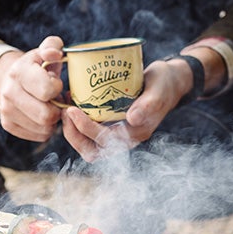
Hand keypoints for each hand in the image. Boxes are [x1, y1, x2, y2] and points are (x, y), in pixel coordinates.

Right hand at [0, 36, 66, 141]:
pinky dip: (46, 128)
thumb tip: (55, 54)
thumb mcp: (44, 51)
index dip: (57, 88)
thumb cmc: (35, 66)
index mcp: (19, 72)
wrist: (9, 80)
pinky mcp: (8, 125)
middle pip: (46, 116)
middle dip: (57, 109)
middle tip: (56, 99)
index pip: (47, 91)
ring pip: (44, 128)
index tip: (56, 83)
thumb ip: (52, 46)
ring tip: (49, 106)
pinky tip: (42, 115)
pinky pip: (39, 136)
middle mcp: (9, 93)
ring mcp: (7, 111)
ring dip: (53, 120)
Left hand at [59, 58, 196, 161]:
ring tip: (65, 110)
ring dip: (72, 132)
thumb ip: (149, 104)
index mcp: (136, 134)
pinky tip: (71, 104)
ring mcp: (116, 134)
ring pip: (87, 146)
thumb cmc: (164, 83)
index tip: (73, 110)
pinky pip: (88, 134)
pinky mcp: (109, 126)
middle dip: (73, 135)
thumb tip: (133, 119)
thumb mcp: (159, 89)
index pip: (104, 141)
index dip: (85, 129)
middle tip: (64, 112)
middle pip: (91, 151)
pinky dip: (76, 124)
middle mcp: (124, 139)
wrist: (168, 82)